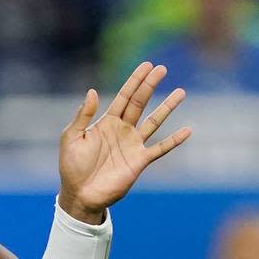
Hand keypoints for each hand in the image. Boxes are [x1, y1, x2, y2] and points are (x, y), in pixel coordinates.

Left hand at [58, 62, 191, 222]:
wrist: (80, 193)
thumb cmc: (71, 166)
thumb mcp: (71, 137)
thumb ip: (83, 115)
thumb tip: (93, 91)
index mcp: (106, 122)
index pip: (124, 96)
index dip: (134, 81)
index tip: (147, 65)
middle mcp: (122, 130)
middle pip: (139, 103)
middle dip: (150, 85)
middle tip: (162, 68)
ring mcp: (133, 145)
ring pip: (154, 122)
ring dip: (167, 107)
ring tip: (181, 92)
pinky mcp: (139, 161)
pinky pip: (160, 149)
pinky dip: (174, 140)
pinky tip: (187, 130)